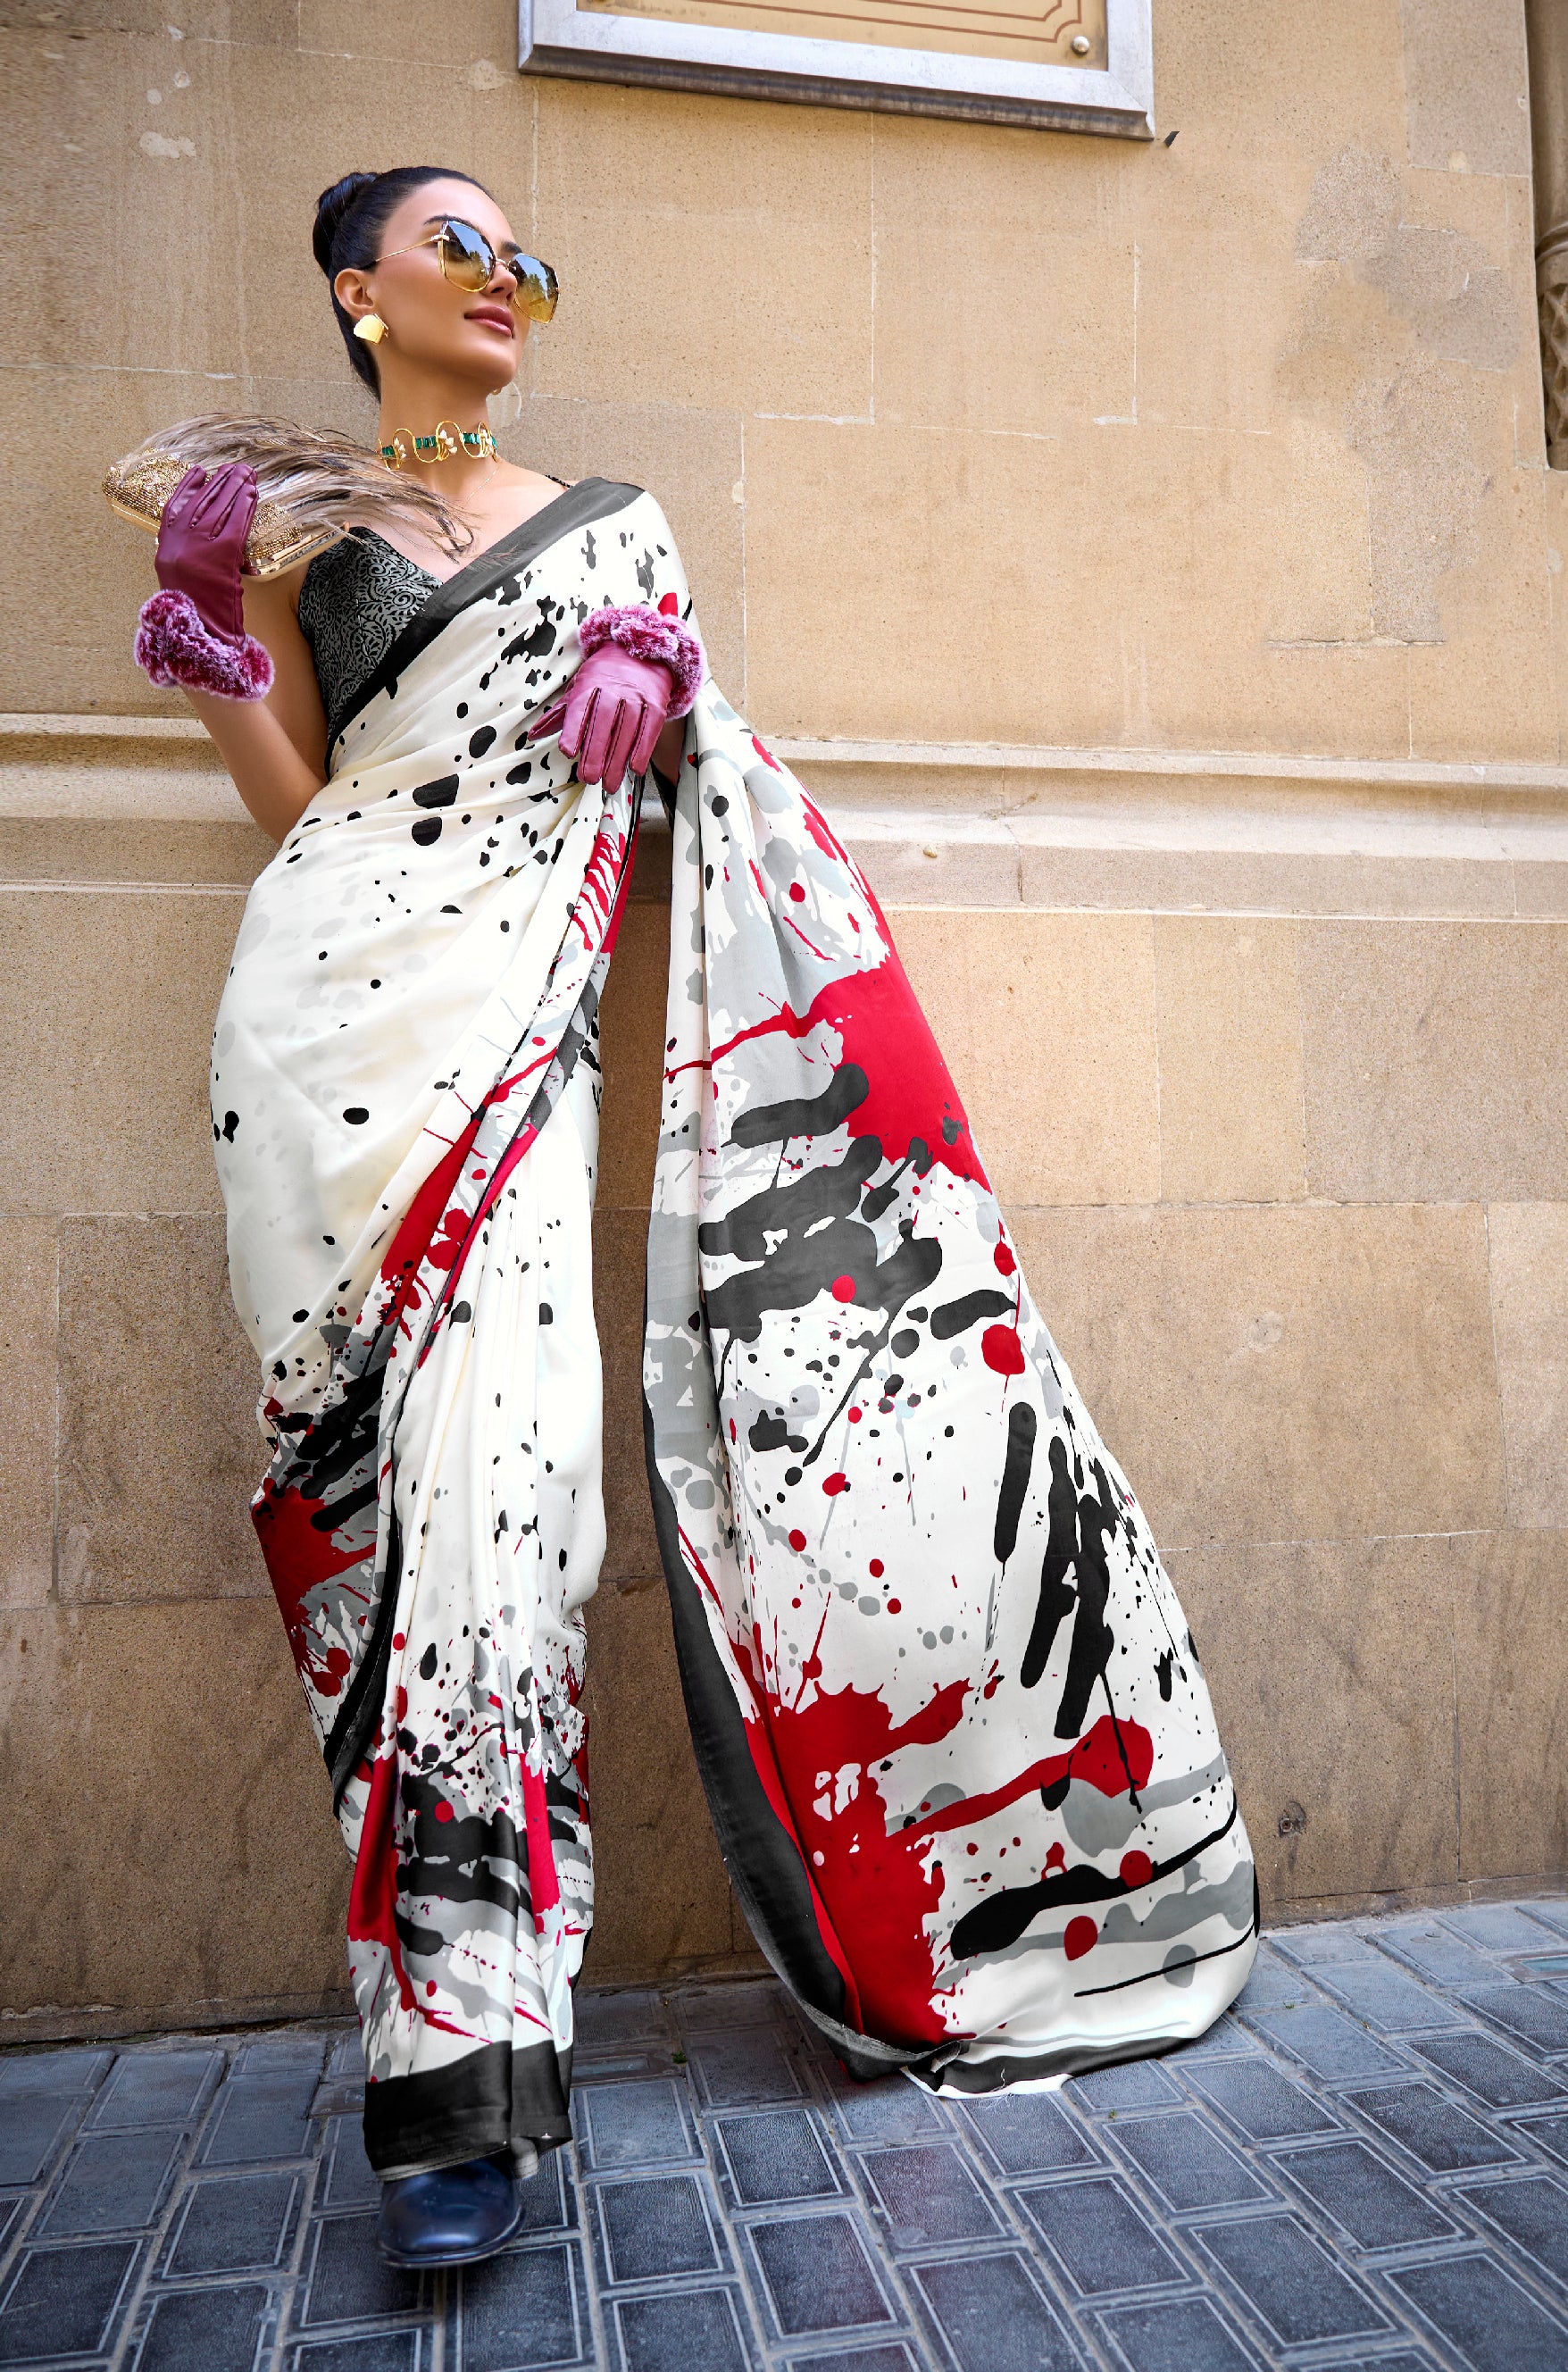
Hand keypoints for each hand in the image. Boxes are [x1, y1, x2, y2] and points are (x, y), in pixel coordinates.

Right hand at [155, 462, 257, 642]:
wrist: (199, 635)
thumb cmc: (195, 612)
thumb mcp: (182, 578)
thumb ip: (187, 553)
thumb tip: (201, 532)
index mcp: (165, 547)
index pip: (175, 507)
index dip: (188, 486)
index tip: (200, 471)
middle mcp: (178, 544)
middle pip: (201, 503)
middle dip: (220, 483)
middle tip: (235, 468)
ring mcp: (198, 549)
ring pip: (219, 509)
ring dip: (235, 489)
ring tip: (246, 475)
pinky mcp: (221, 556)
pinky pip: (235, 524)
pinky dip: (244, 508)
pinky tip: (252, 495)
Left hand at [529, 640, 673, 794]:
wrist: (641, 654)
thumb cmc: (603, 678)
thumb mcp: (578, 688)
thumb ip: (559, 714)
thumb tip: (533, 735)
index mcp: (589, 684)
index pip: (579, 707)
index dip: (573, 729)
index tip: (568, 751)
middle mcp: (613, 688)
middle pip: (604, 722)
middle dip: (595, 752)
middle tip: (589, 778)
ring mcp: (637, 696)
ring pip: (627, 730)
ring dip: (618, 760)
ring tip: (609, 784)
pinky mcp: (656, 704)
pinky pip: (649, 729)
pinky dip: (642, 750)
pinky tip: (634, 768)